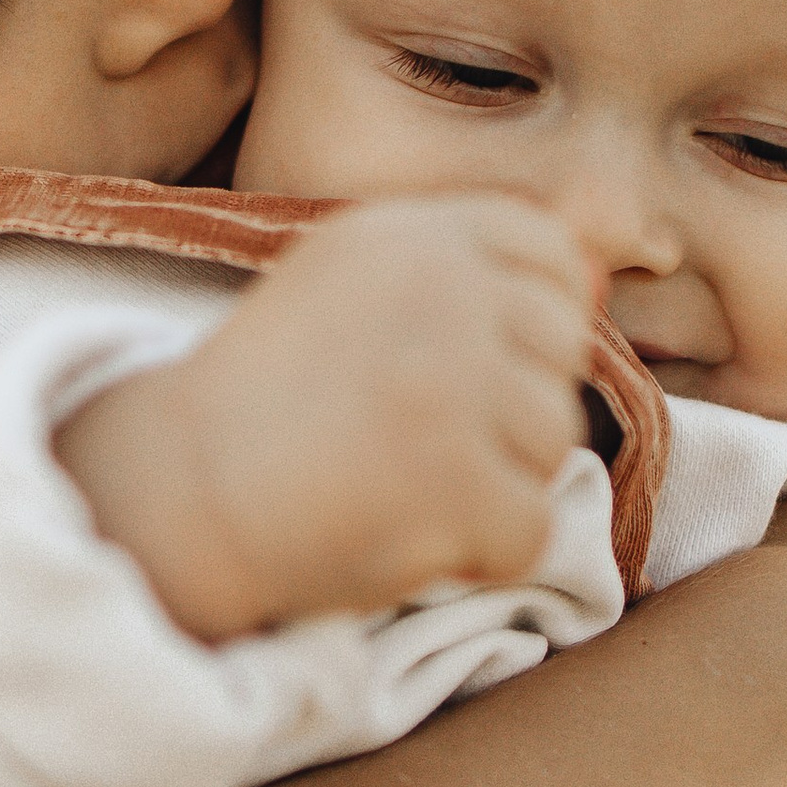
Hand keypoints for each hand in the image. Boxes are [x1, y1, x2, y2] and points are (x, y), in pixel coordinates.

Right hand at [57, 196, 595, 639]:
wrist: (179, 496)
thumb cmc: (270, 401)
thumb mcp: (354, 290)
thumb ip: (469, 273)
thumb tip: (608, 275)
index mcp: (407, 233)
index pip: (549, 253)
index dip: (530, 320)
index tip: (461, 368)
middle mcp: (436, 289)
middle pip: (563, 351)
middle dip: (511, 408)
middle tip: (416, 439)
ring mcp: (450, 382)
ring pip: (556, 441)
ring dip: (494, 482)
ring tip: (399, 484)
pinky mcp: (454, 479)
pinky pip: (533, 528)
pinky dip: (481, 553)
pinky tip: (405, 533)